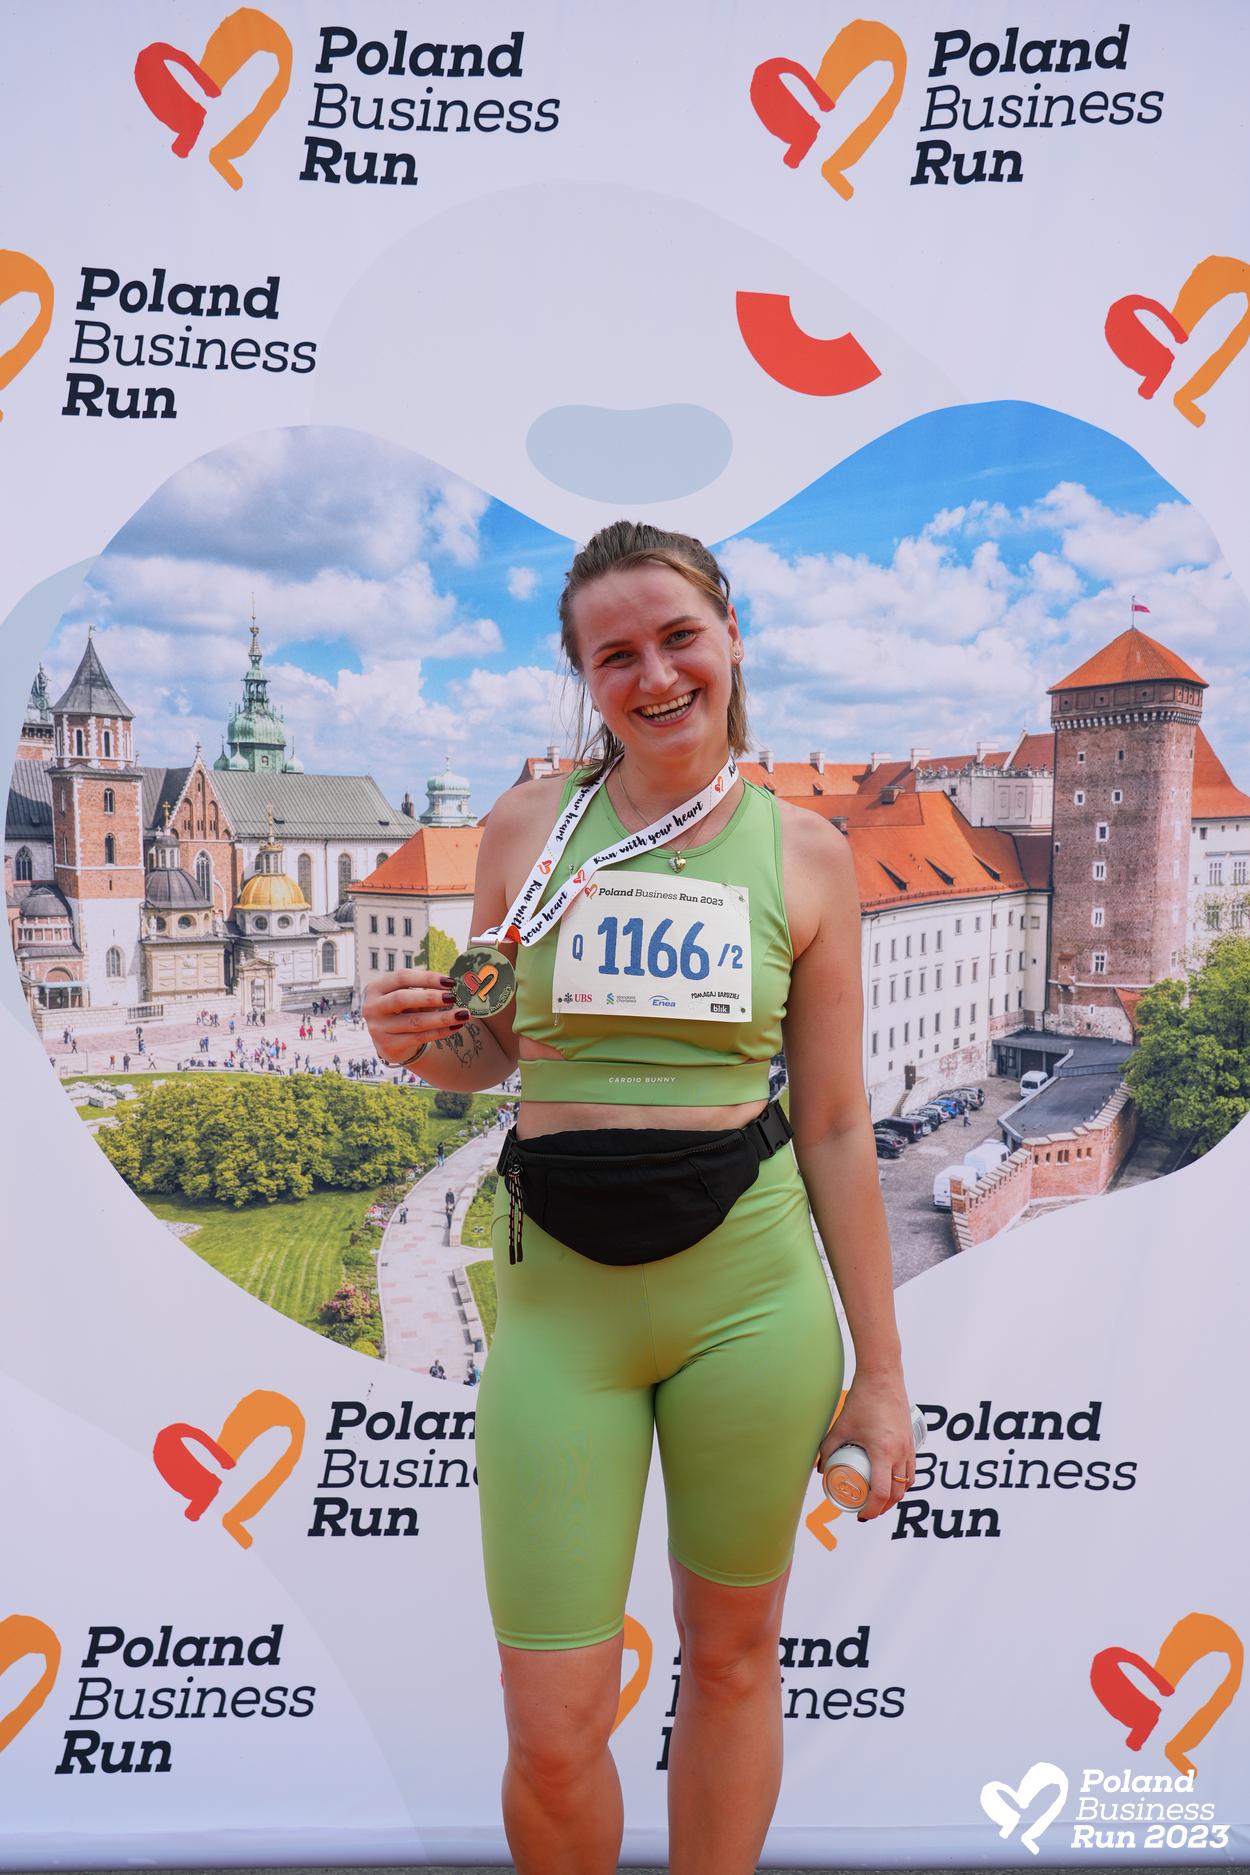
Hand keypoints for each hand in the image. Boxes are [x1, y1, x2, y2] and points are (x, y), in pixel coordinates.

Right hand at [362, 968, 467, 1065]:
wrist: (390, 1041)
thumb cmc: (402, 1011)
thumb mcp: (407, 997)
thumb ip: (424, 990)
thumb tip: (453, 987)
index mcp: (376, 988)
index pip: (401, 977)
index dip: (426, 978)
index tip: (450, 981)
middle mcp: (372, 1008)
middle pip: (402, 999)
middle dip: (431, 997)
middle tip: (453, 997)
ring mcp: (378, 1029)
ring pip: (414, 1022)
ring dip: (442, 1018)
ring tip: (463, 1014)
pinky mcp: (389, 1046)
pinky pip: (419, 1038)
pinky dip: (440, 1032)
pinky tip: (455, 1027)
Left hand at [815, 1368, 914, 1522]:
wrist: (882, 1377)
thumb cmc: (862, 1400)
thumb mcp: (840, 1427)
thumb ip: (827, 1449)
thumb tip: (820, 1469)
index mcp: (883, 1453)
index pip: (882, 1493)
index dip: (872, 1509)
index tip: (861, 1514)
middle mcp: (900, 1453)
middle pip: (897, 1494)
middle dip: (883, 1507)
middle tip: (868, 1511)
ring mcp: (909, 1447)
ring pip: (908, 1483)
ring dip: (896, 1496)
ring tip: (880, 1499)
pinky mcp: (912, 1440)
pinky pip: (912, 1469)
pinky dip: (903, 1481)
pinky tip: (893, 1480)